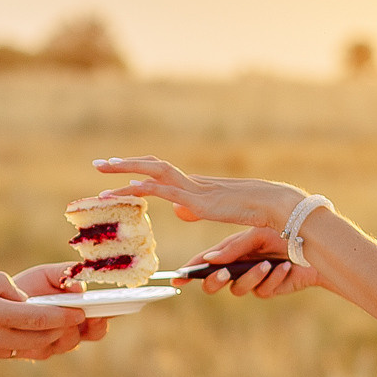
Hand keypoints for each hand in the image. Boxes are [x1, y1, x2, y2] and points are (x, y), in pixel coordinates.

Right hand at [0, 271, 87, 365]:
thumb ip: (6, 288)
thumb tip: (27, 300)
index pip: (39, 318)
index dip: (65, 316)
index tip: (81, 311)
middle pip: (41, 340)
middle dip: (64, 330)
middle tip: (76, 318)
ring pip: (29, 351)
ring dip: (48, 340)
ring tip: (58, 325)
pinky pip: (10, 353)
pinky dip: (24, 343)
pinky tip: (27, 331)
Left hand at [12, 262, 109, 342]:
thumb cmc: (29, 287)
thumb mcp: (47, 275)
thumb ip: (65, 274)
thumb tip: (80, 287)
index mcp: (80, 312)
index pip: (102, 316)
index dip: (112, 313)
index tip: (117, 305)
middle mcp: (73, 330)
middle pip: (94, 333)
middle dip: (96, 324)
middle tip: (93, 313)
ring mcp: (55, 343)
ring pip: (70, 341)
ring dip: (68, 329)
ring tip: (62, 316)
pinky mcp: (36, 351)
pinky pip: (45, 348)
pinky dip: (43, 337)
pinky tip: (38, 326)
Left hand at [92, 155, 307, 230]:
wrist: (277, 206)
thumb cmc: (255, 211)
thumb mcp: (218, 212)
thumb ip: (196, 209)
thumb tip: (180, 211)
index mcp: (196, 186)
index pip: (160, 172)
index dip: (138, 169)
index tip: (116, 170)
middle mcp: (192, 183)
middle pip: (152, 165)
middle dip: (123, 164)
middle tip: (99, 164)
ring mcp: (196, 189)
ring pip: (155, 172)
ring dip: (127, 169)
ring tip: (103, 169)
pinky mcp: (200, 200)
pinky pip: (167, 190)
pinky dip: (146, 187)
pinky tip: (129, 188)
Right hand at [185, 228, 321, 297]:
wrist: (315, 246)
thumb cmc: (284, 234)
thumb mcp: (257, 234)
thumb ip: (233, 248)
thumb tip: (209, 260)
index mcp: (231, 251)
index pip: (205, 263)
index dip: (190, 271)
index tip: (178, 277)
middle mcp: (237, 267)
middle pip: (213, 284)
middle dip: (214, 280)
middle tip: (222, 273)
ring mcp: (252, 281)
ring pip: (237, 289)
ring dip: (250, 277)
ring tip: (266, 265)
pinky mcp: (268, 289)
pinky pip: (262, 291)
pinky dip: (273, 279)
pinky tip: (285, 268)